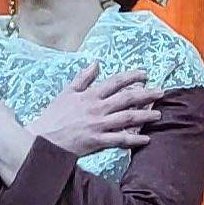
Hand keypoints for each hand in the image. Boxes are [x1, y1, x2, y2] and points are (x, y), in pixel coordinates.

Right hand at [29, 66, 163, 157]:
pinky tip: (146, 138)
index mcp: (90, 95)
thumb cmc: (53, 116)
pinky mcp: (97, 141)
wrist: (42, 139)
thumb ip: (82, 78)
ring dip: (145, 115)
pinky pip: (120, 139)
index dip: (132, 76)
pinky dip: (134, 139)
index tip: (145, 74)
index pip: (115, 82)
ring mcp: (98, 125)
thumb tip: (96, 63)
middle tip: (161, 92)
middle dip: (146, 94)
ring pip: (127, 118)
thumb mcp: (66, 92)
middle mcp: (97, 108)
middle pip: (127, 99)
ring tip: (158, 115)